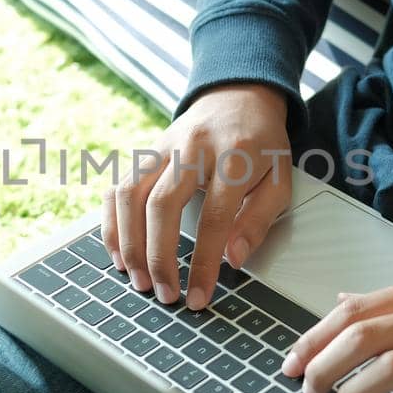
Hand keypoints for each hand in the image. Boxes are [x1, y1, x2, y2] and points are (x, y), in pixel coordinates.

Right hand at [101, 83, 291, 308]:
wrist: (238, 96)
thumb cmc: (262, 146)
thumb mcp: (280, 180)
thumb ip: (258, 220)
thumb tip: (233, 260)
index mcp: (234, 156)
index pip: (214, 217)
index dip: (203, 262)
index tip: (198, 296)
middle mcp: (193, 148)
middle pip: (162, 205)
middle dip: (158, 256)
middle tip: (163, 294)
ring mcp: (163, 146)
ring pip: (130, 193)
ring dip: (128, 241)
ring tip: (137, 278)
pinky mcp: (144, 150)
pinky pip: (117, 186)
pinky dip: (112, 221)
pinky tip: (119, 251)